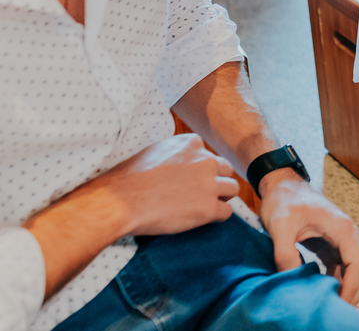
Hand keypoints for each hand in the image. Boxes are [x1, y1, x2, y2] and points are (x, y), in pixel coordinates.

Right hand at [104, 134, 239, 236]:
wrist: (121, 203)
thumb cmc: (129, 179)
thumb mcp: (155, 152)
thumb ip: (176, 154)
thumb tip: (180, 163)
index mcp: (191, 143)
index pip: (208, 154)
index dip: (200, 169)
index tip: (188, 179)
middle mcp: (205, 160)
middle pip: (225, 169)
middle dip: (216, 180)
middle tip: (200, 194)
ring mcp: (209, 184)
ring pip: (232, 189)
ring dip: (221, 197)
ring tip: (203, 206)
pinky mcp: (209, 208)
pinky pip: (226, 212)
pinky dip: (217, 217)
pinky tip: (203, 219)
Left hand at [258, 172, 358, 304]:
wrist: (282, 185)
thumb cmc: (284, 200)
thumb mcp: (279, 226)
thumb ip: (285, 254)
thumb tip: (291, 281)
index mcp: (341, 229)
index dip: (351, 288)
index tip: (337, 306)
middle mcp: (347, 235)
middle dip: (352, 293)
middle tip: (334, 312)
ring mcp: (342, 240)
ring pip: (356, 271)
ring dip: (346, 288)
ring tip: (329, 306)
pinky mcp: (332, 245)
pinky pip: (343, 268)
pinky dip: (337, 282)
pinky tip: (322, 293)